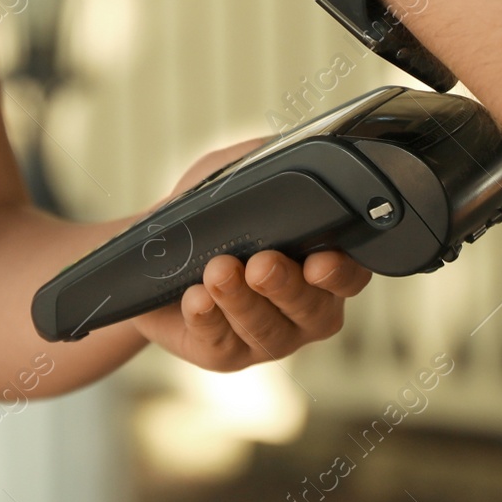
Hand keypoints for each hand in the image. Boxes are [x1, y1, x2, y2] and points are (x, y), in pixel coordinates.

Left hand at [131, 140, 372, 370]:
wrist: (151, 249)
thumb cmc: (207, 210)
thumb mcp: (234, 172)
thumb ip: (267, 158)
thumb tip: (289, 147)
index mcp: (320, 265)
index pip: (350, 277)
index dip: (342, 274)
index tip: (320, 261)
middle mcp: (303, 308)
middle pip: (312, 311)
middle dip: (286, 287)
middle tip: (260, 263)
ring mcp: (267, 337)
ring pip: (267, 332)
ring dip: (242, 302)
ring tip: (217, 272)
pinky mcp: (224, 354)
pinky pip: (222, 344)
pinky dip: (208, 320)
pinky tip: (195, 300)